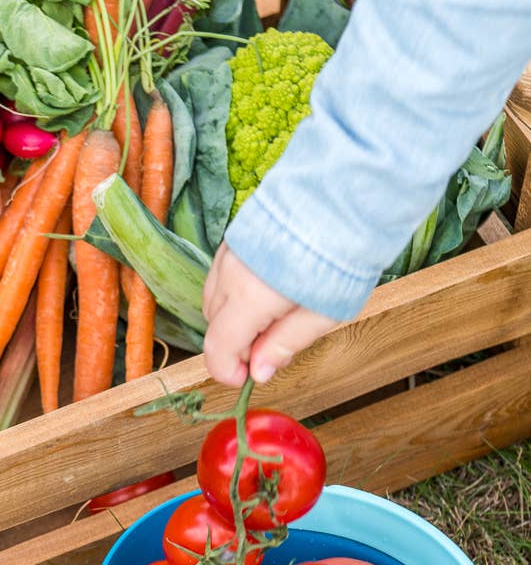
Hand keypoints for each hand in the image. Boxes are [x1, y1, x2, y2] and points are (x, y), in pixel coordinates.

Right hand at [202, 241, 336, 386]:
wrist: (349, 185)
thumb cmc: (343, 250)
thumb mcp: (324, 311)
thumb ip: (286, 342)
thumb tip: (260, 371)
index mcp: (249, 298)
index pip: (218, 347)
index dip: (227, 371)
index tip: (247, 379)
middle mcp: (231, 272)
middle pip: (214, 323)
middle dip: (236, 343)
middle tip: (274, 347)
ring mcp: (231, 248)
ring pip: (216, 296)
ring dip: (235, 316)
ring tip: (277, 316)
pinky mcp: (240, 231)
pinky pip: (224, 272)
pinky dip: (236, 289)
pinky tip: (270, 288)